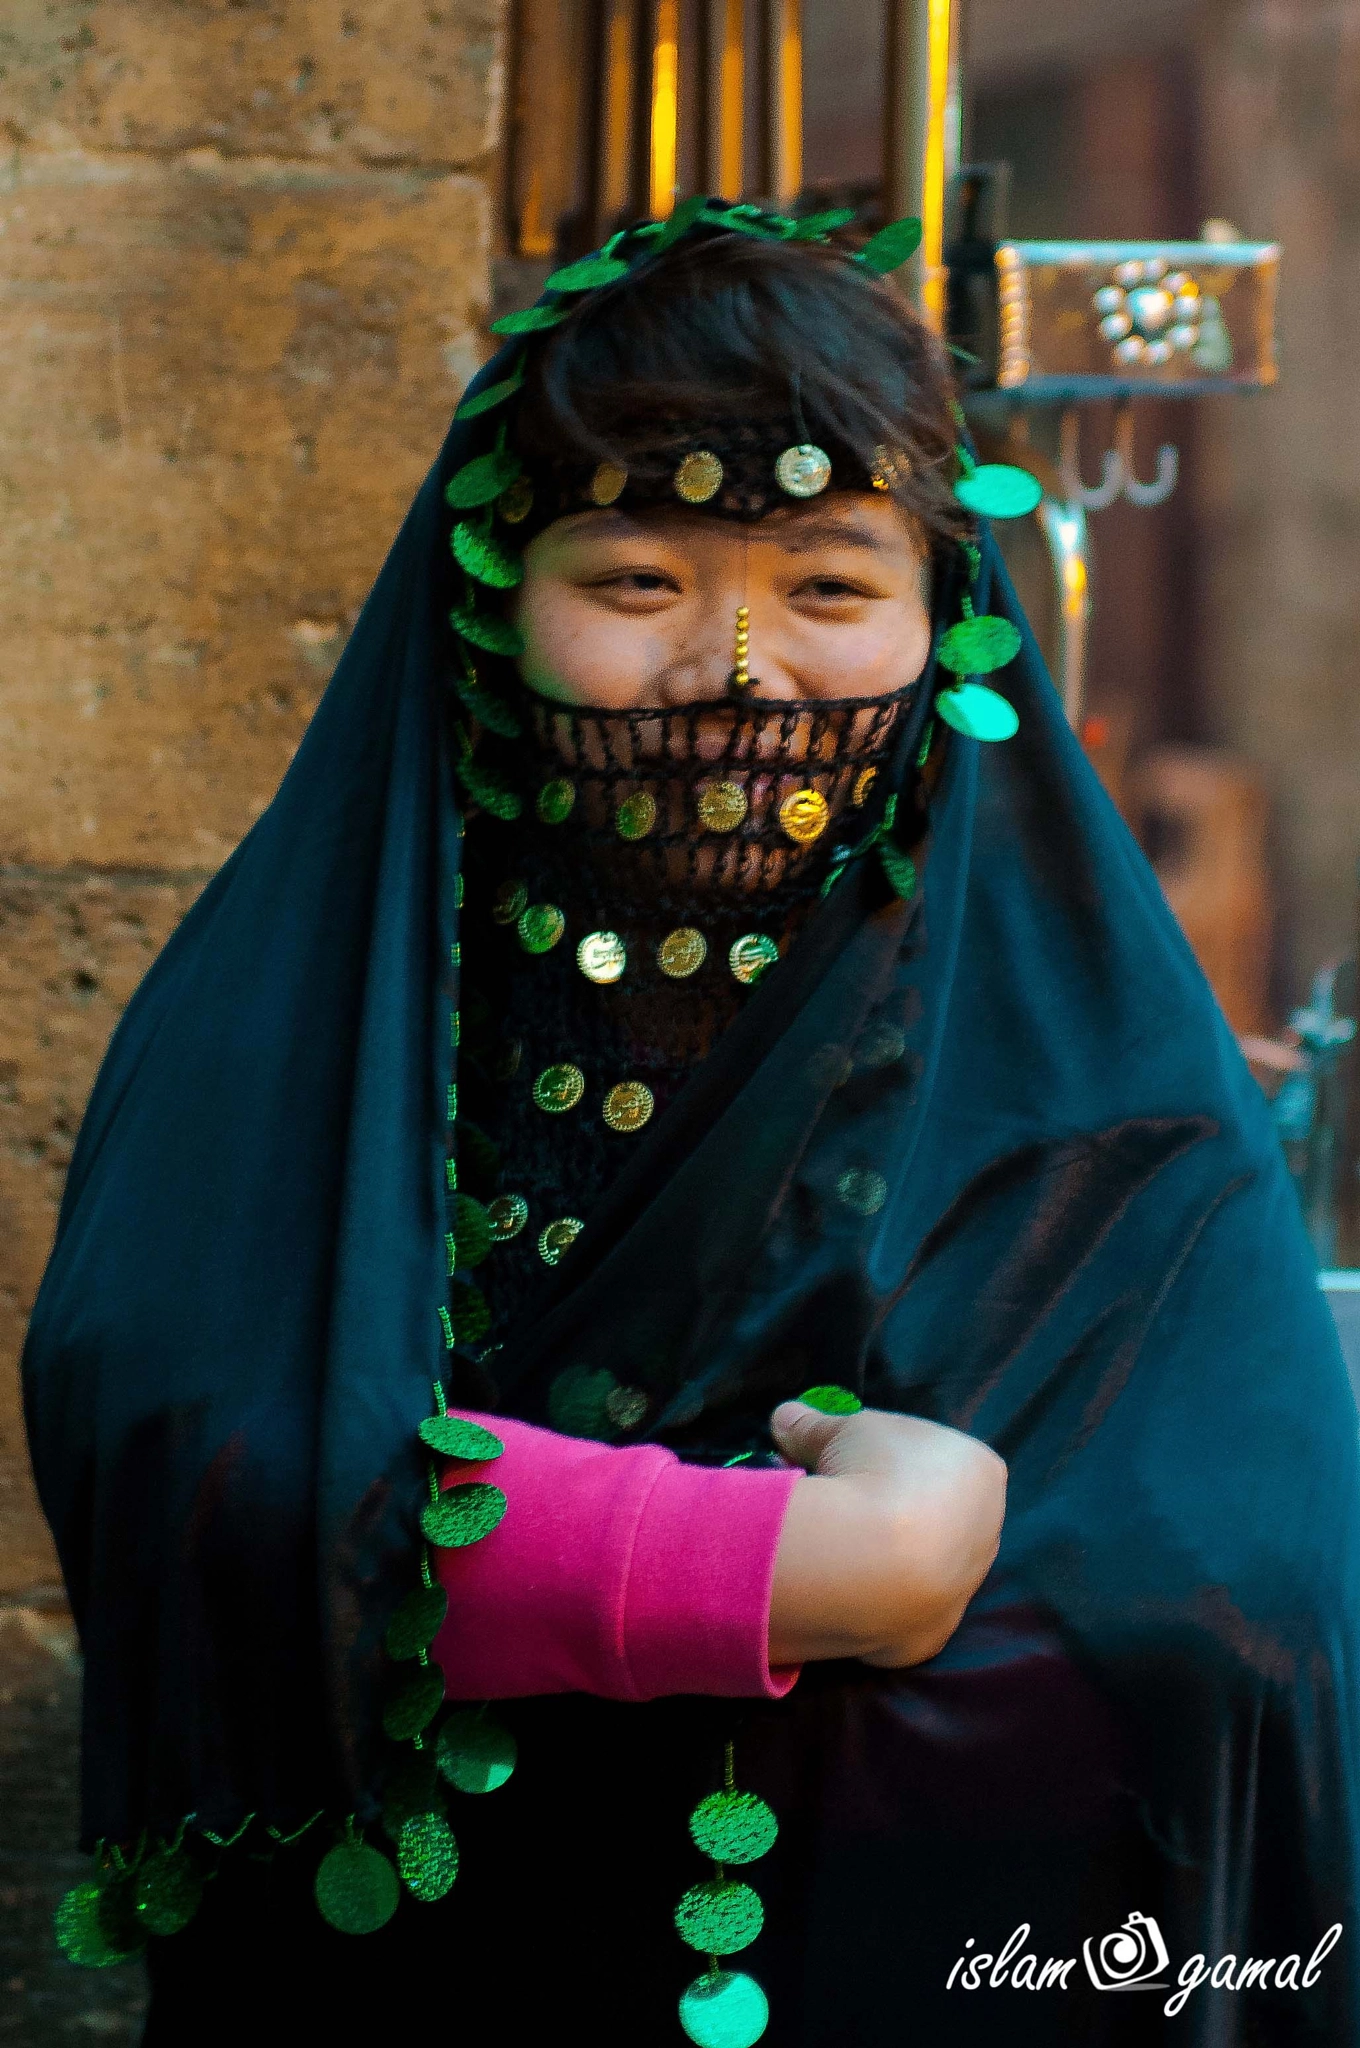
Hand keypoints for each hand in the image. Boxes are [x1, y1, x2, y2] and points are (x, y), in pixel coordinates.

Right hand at [766, 1402, 1006, 1669]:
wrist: (874, 1561)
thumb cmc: (873, 1474)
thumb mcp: (837, 1432)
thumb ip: (815, 1426)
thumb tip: (785, 1417)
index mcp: (980, 1472)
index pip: (937, 1458)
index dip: (886, 1456)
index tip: (845, 1460)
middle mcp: (986, 1530)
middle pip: (934, 1514)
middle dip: (890, 1507)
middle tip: (839, 1503)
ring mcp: (966, 1587)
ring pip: (923, 1567)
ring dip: (886, 1557)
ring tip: (835, 1549)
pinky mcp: (935, 1635)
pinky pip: (902, 1612)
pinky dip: (876, 1602)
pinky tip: (842, 1591)